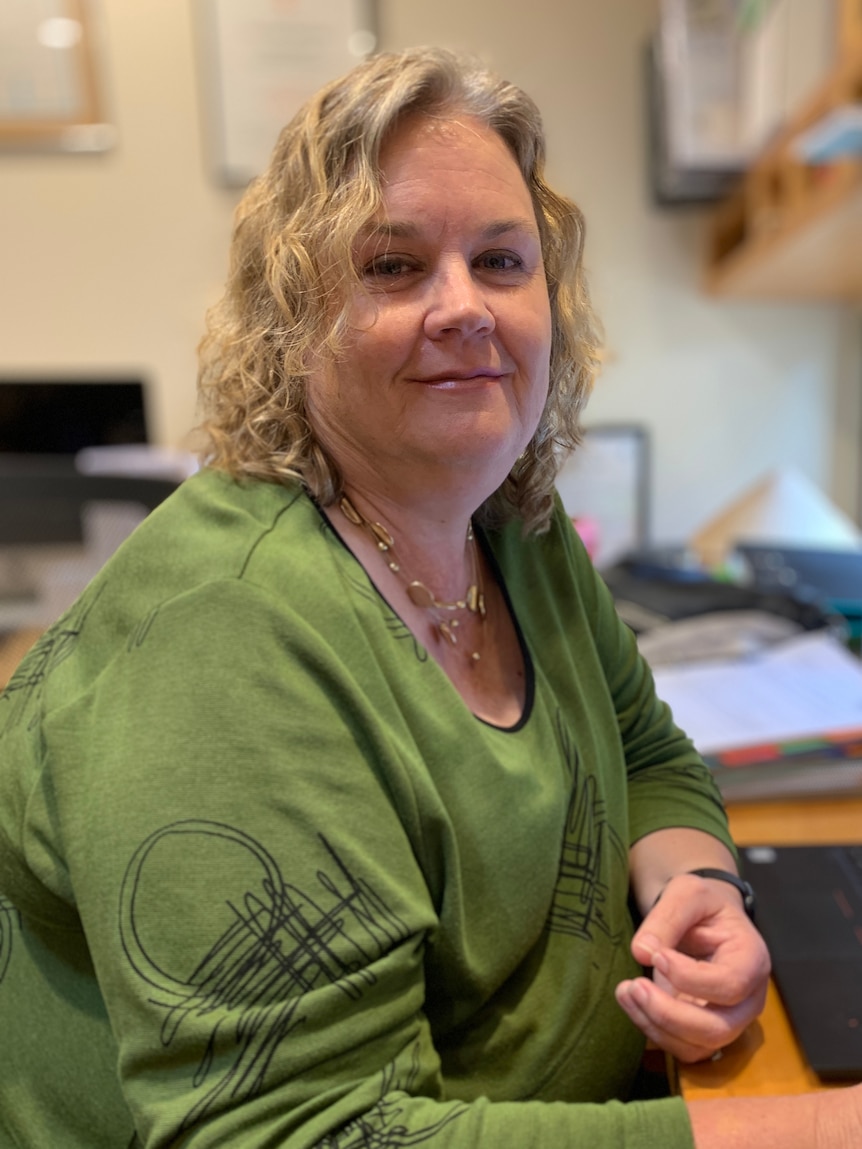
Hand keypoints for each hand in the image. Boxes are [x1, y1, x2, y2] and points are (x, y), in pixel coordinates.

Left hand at [615, 871, 770, 1062]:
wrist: (704, 918)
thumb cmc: (702, 904)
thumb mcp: (687, 893)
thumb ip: (667, 917)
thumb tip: (642, 952)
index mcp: (752, 960)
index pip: (730, 984)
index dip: (690, 978)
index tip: (657, 956)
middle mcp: (747, 999)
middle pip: (717, 1029)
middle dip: (669, 1013)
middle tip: (633, 985)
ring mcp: (728, 1020)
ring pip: (697, 1047)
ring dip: (655, 1025)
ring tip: (624, 992)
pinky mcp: (704, 1031)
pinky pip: (682, 1049)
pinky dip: (652, 1031)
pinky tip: (631, 1003)